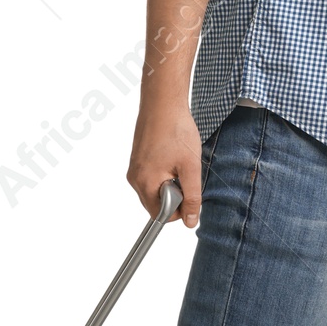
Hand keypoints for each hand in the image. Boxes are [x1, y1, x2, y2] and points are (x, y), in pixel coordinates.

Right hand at [128, 108, 203, 227]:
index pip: (161, 215)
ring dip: (170, 183)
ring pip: (154, 190)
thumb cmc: (176, 130)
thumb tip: (191, 222)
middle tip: (185, 172)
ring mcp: (134, 169)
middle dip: (174, 195)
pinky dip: (164, 173)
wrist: (162, 103)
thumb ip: (192, 197)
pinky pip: (150, 178)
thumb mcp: (191, 167)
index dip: (180, 207)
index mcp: (145, 183)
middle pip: (156, 204)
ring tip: (179, 161)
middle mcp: (134, 178)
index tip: (189, 188)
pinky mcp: (136, 160)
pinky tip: (172, 156)